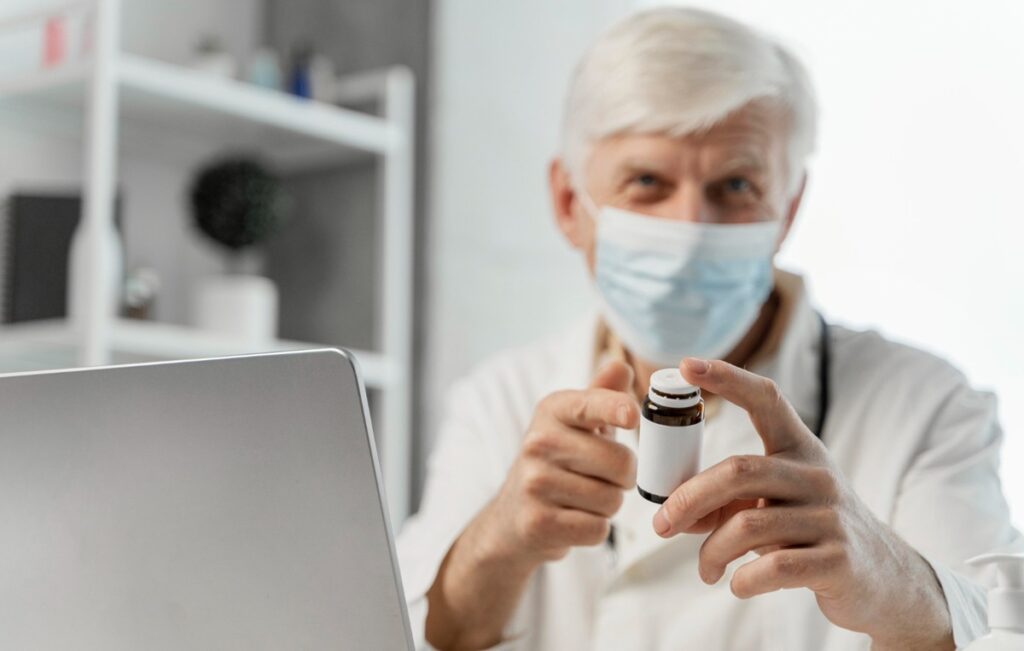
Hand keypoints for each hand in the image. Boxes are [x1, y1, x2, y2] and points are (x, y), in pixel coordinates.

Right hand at [479, 360, 639, 565]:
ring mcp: (534, 484)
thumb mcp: (574, 425)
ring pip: (612, 500)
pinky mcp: (537, 523)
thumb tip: (620, 366)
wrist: (512, 516)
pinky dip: (595, 530)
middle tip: (602, 477)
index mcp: (551, 411)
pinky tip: (573, 520)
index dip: (614, 409)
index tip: (631, 416)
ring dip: (608, 505)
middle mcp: (538, 443)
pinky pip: (597, 529)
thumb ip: (601, 396)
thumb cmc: (557, 462)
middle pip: (620, 463)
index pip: (589, 405)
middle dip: (623, 477)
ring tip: (583, 499)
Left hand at [652, 358, 952, 650]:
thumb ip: (726, 503)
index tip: (686, 364)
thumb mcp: (776, 504)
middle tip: (660, 525)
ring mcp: (830, 517)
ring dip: (712, 551)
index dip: (727, 378)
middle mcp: (817, 475)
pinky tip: (736, 584)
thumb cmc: (812, 530)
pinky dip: (742, 579)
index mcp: (800, 449)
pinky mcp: (837, 561)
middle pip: (738, 470)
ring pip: (748, 525)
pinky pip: (773, 568)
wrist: (883, 578)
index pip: (766, 399)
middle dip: (688, 498)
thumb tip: (671, 515)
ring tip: (706, 570)